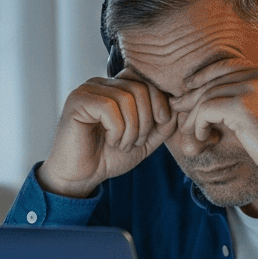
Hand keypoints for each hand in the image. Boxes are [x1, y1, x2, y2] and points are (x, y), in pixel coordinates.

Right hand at [37, 70, 176, 196]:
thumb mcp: (145, 140)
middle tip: (136, 142)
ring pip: (126, 98)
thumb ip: (163, 123)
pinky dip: (117, 130)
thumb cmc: (108, 157)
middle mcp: (101, 83)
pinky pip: (109, 107)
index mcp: (116, 88)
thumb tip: (180, 107)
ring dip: (132, 129)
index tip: (157, 128)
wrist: (81, 177)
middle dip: (146, 120)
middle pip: (140, 88)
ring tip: (122, 144)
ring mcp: (87, 90)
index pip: (147, 81)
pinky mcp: (77, 101)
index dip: (160, 103)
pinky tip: (111, 141)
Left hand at [171, 58, 257, 182]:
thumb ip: (252, 103)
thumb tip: (220, 105)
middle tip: (177, 107)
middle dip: (193, 94)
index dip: (205, 77)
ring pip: (208, 95)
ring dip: (194, 115)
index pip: (229, 66)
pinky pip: (206, 109)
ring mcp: (253, 89)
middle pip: (215, 79)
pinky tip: (203, 138)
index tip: (189, 89)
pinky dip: (198, 124)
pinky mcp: (243, 107)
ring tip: (189, 132)